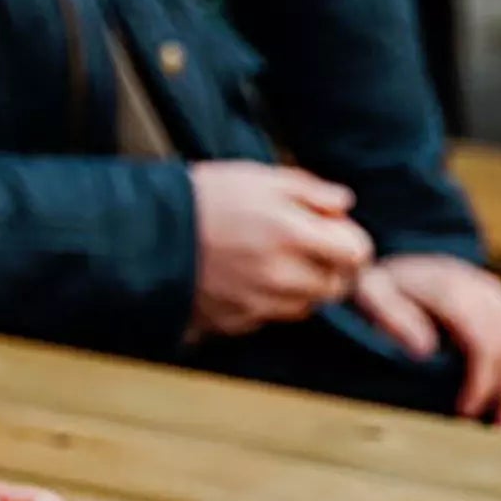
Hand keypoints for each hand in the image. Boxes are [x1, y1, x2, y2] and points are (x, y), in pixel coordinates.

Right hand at [189, 161, 374, 336]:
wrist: (144, 234)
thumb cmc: (202, 198)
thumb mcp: (259, 177)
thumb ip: (310, 191)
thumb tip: (343, 206)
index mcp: (292, 234)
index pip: (356, 254)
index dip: (352, 243)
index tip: (338, 237)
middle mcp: (279, 276)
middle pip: (333, 288)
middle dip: (330, 270)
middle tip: (310, 254)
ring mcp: (255, 304)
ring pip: (303, 308)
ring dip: (300, 291)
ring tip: (274, 267)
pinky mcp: (230, 322)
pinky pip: (266, 319)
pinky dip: (265, 304)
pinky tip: (244, 282)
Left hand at [352, 253, 500, 428]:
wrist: (403, 266)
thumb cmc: (383, 285)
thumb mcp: (372, 293)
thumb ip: (393, 318)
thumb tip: (423, 351)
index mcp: (452, 288)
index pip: (484, 338)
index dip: (482, 378)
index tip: (467, 410)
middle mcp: (484, 290)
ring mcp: (500, 298)